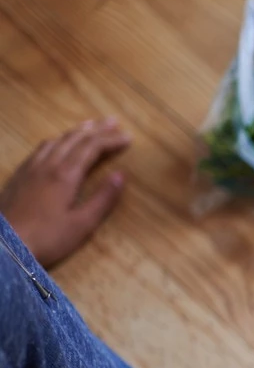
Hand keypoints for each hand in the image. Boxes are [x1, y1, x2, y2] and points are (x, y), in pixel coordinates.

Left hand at [0, 119, 131, 266]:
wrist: (6, 245)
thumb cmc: (48, 238)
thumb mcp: (82, 224)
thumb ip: (103, 199)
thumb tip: (121, 175)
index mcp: (66, 175)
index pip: (92, 148)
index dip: (111, 140)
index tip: (128, 137)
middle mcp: (48, 164)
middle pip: (74, 139)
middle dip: (96, 129)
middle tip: (113, 122)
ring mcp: (31, 168)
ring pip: (56, 140)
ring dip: (75, 131)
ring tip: (89, 126)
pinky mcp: (20, 175)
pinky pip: (41, 148)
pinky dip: (57, 140)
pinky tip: (57, 143)